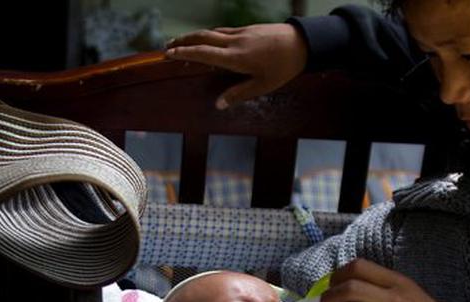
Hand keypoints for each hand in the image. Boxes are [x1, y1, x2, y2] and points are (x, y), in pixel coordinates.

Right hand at [164, 23, 306, 108]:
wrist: (303, 43)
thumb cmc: (284, 67)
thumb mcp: (262, 86)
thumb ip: (238, 94)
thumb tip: (217, 105)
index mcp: (236, 58)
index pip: (203, 53)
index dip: (183, 53)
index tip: (168, 54)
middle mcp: (235, 42)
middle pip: (202, 37)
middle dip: (182, 41)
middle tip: (167, 47)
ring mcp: (241, 33)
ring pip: (211, 32)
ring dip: (194, 36)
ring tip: (182, 42)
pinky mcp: (247, 29)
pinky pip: (223, 31)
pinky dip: (210, 35)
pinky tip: (207, 39)